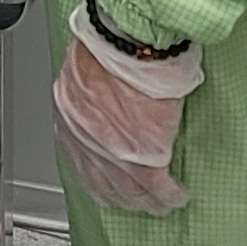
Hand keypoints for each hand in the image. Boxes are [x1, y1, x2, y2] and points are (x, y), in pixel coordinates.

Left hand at [53, 3, 199, 214]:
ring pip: (129, 191)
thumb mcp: (86, 68)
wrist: (127, 41)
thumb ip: (91, 91)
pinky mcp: (145, 158)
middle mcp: (86, 141)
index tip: (105, 180)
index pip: (80, 156)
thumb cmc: (110, 43)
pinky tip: (176, 196)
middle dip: (119, 194)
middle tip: (133, 200)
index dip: (95, 173)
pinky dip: (168, 195)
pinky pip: (158, 188)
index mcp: (70, 116)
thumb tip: (106, 97)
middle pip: (102, 181)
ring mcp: (115, 154)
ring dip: (144, 200)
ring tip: (157, 204)